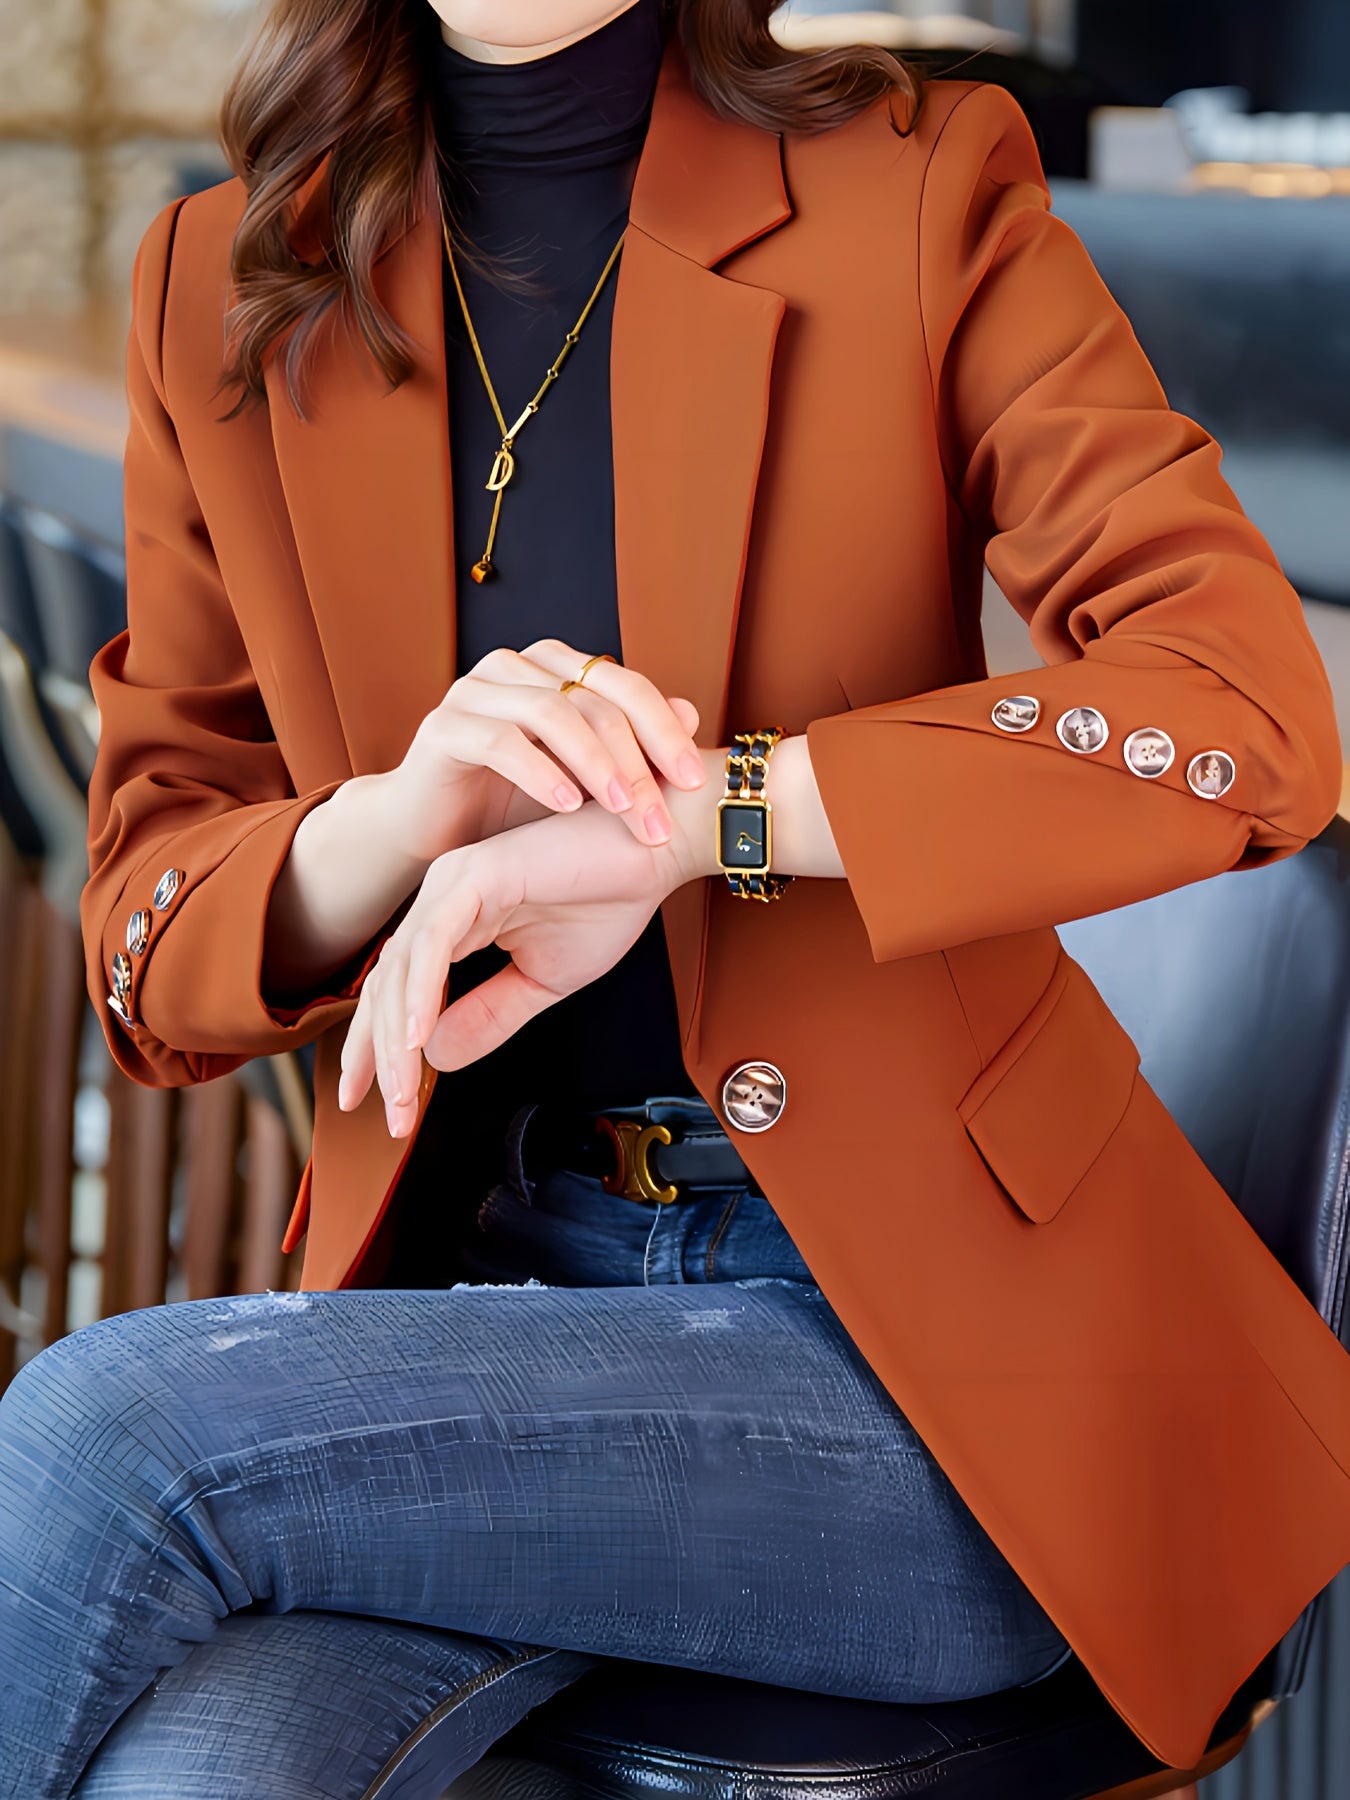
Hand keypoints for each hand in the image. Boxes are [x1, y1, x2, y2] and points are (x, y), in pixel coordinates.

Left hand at [337, 801, 695, 1134]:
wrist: (656, 851)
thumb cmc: (609, 899)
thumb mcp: (543, 980)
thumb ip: (490, 1015)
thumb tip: (436, 1057)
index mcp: (453, 920)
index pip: (400, 993)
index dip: (382, 1051)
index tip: (381, 1105)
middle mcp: (442, 899)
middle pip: (387, 987)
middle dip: (377, 1056)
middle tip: (387, 1115)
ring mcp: (453, 883)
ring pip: (403, 971)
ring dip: (397, 1040)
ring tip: (401, 1093)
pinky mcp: (477, 874)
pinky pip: (435, 941)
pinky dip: (421, 991)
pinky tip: (416, 1037)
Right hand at [389, 637, 706, 862]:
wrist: (431, 834)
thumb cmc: (509, 804)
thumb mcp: (582, 780)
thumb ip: (630, 746)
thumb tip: (691, 712)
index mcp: (554, 669)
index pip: (624, 686)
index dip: (664, 730)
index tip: (693, 781)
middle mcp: (516, 668)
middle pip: (594, 700)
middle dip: (636, 760)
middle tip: (659, 815)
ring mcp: (475, 691)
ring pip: (551, 713)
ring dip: (594, 764)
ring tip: (622, 808)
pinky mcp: (442, 726)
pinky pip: (499, 740)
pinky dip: (539, 771)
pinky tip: (567, 804)